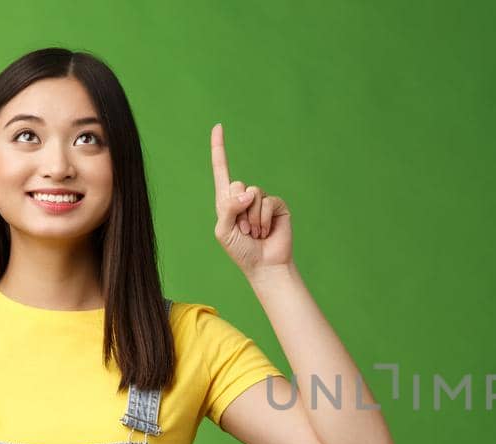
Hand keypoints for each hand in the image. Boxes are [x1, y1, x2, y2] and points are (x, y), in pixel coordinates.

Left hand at [211, 122, 290, 274]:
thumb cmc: (241, 251)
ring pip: (253, 193)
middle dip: (238, 209)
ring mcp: (262, 200)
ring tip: (254, 233)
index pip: (221, 170)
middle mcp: (244, 197)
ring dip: (251, 218)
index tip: (218, 126)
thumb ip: (229, 207)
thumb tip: (249, 192)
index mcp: (226, 200)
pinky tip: (265, 232)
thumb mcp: (224, 230)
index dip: (219, 148)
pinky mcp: (277, 206)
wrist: (264, 266)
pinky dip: (262, 219)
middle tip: (243, 230)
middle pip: (237, 184)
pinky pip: (267, 202)